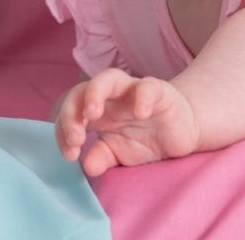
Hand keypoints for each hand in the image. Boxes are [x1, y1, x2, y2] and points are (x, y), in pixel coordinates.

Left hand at [54, 68, 199, 176]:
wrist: (182, 133)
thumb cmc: (145, 140)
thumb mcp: (120, 154)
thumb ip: (102, 157)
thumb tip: (88, 166)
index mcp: (97, 111)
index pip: (70, 112)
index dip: (63, 131)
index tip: (70, 155)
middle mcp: (110, 97)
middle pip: (81, 90)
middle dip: (71, 113)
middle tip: (75, 139)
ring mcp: (132, 90)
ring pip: (108, 77)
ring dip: (95, 94)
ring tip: (92, 113)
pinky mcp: (159, 92)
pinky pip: (147, 87)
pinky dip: (142, 97)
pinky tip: (140, 114)